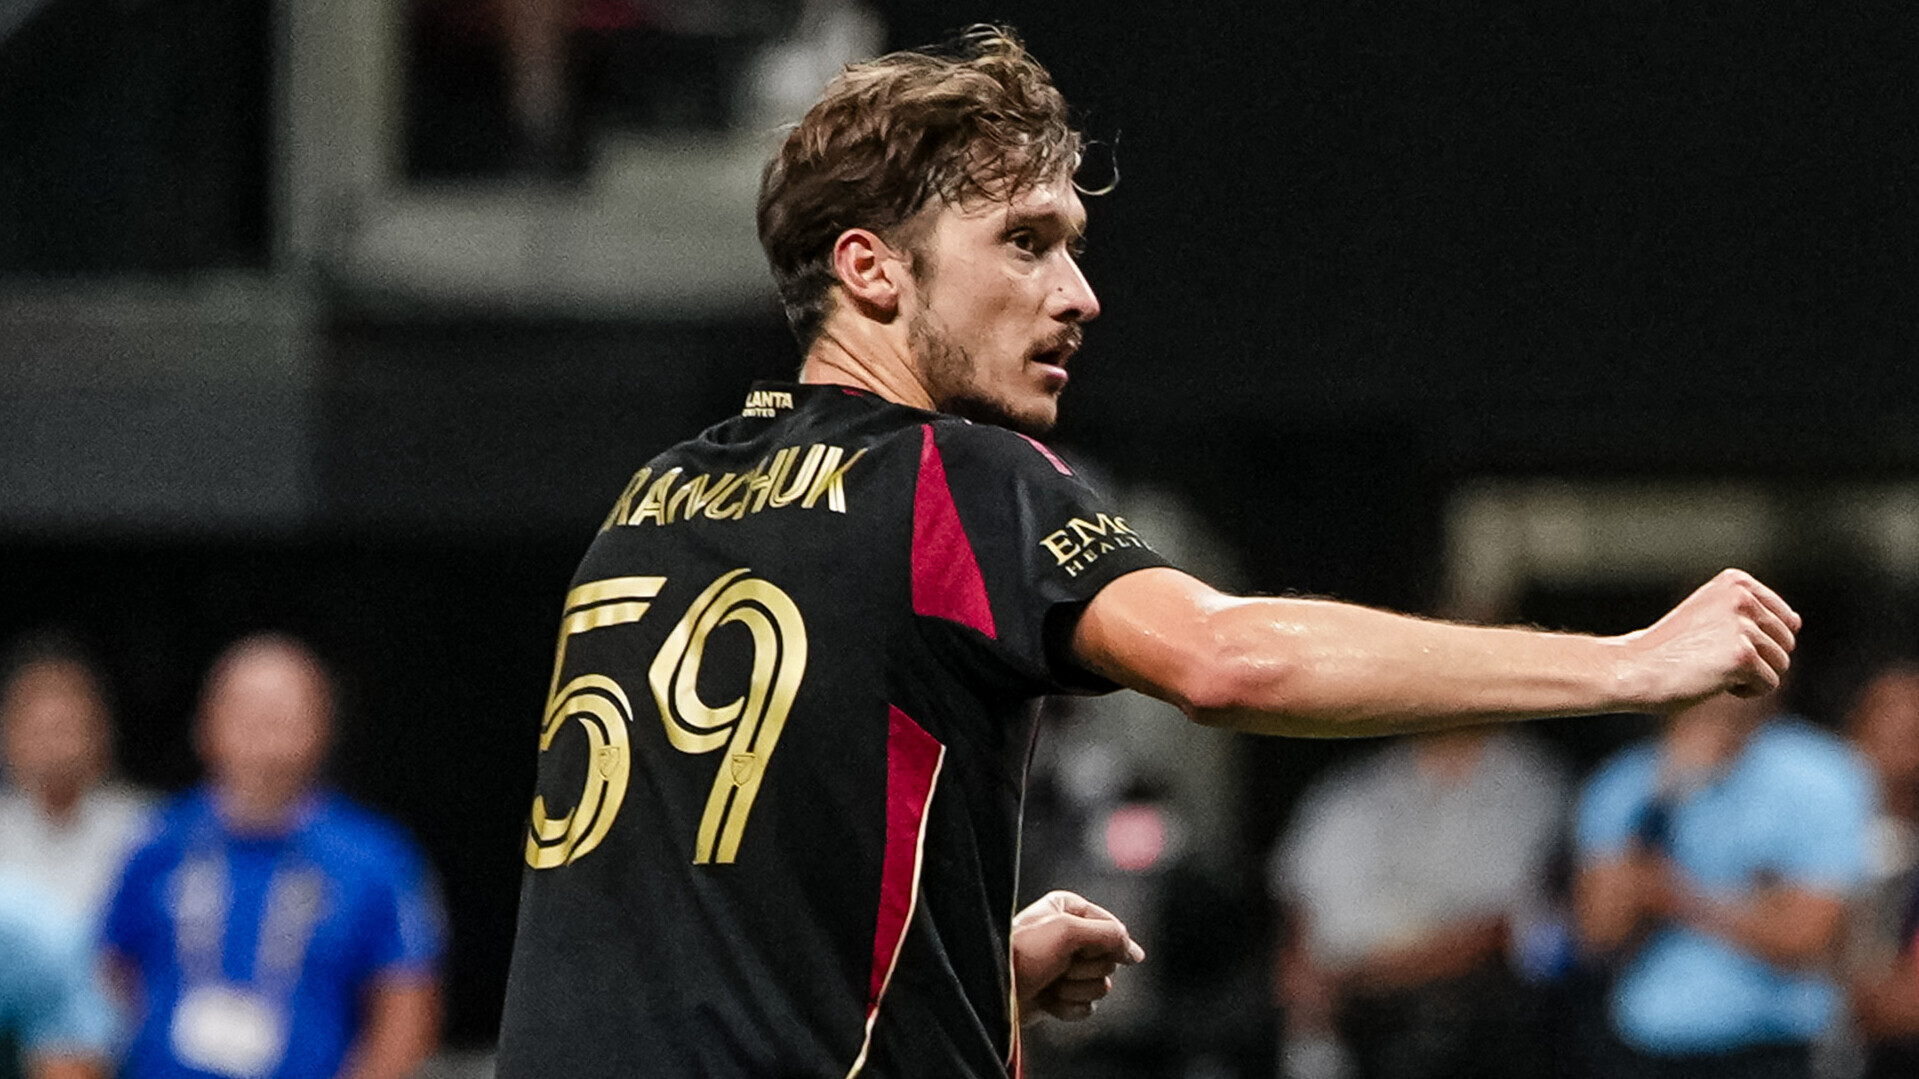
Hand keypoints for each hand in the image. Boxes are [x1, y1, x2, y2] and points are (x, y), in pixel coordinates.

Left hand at [1011, 891, 1144, 1022]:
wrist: (992, 991)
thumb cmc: (1023, 953)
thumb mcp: (1068, 931)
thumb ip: (1110, 935)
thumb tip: (1137, 955)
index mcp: (1068, 909)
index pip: (1112, 927)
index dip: (1103, 942)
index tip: (1078, 946)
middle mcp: (1068, 936)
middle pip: (1109, 958)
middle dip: (1085, 968)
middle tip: (1057, 966)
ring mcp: (1065, 967)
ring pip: (1101, 984)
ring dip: (1075, 989)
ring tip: (1049, 984)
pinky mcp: (1061, 994)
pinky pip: (1088, 1005)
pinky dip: (1069, 1007)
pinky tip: (1048, 1001)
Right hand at [1619, 569, 1799, 710]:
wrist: (1634, 668)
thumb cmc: (1671, 649)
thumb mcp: (1711, 616)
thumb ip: (1753, 613)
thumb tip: (1797, 622)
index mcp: (1736, 581)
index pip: (1785, 619)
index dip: (1758, 641)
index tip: (1719, 642)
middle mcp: (1742, 597)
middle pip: (1786, 642)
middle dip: (1758, 659)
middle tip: (1713, 659)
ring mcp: (1743, 626)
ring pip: (1780, 665)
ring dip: (1751, 676)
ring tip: (1712, 669)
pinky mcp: (1742, 657)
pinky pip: (1768, 684)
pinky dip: (1745, 692)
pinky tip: (1713, 681)